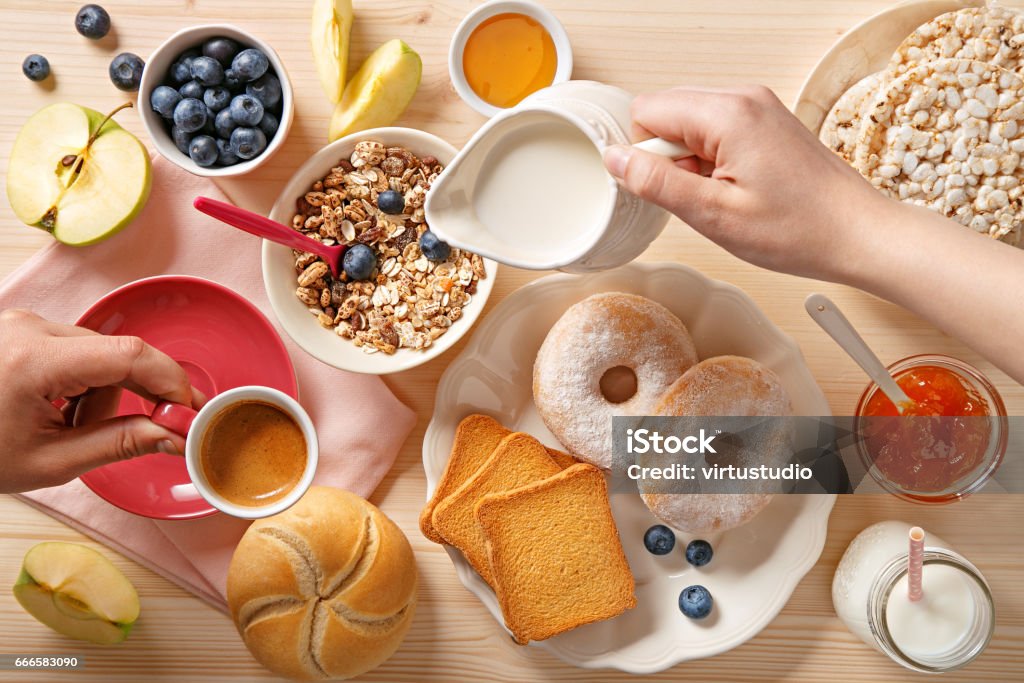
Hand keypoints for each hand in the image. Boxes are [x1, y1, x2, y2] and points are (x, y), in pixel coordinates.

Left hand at [0, 309, 203, 492]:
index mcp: (34, 361)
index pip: (128, 355)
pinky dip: (82, 382)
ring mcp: (23, 325)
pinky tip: (59, 410)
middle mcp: (29, 329)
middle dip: (132, 395)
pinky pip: (76, 350)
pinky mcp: (22, 330)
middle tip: (149, 430)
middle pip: (117, 354)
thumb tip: (173, 436)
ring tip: (69, 428)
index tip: (190, 408)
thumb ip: (120, 445)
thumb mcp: (52, 462)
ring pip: (99, 353)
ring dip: (102, 392)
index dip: (170, 380)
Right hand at [602, 85, 891, 281]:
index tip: (669, 188)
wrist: (858, 233)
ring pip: (690, 122)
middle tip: (699, 196)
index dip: (644, 154)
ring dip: (691, 161)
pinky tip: (737, 189)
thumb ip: (657, 182)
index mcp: (728, 114)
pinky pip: (716, 130)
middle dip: (667, 156)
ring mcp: (759, 107)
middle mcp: (744, 98)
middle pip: (667, 111)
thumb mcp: (714, 215)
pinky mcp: (767, 121)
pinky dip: (713, 160)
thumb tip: (615, 158)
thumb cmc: (799, 229)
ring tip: (724, 195)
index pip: (647, 111)